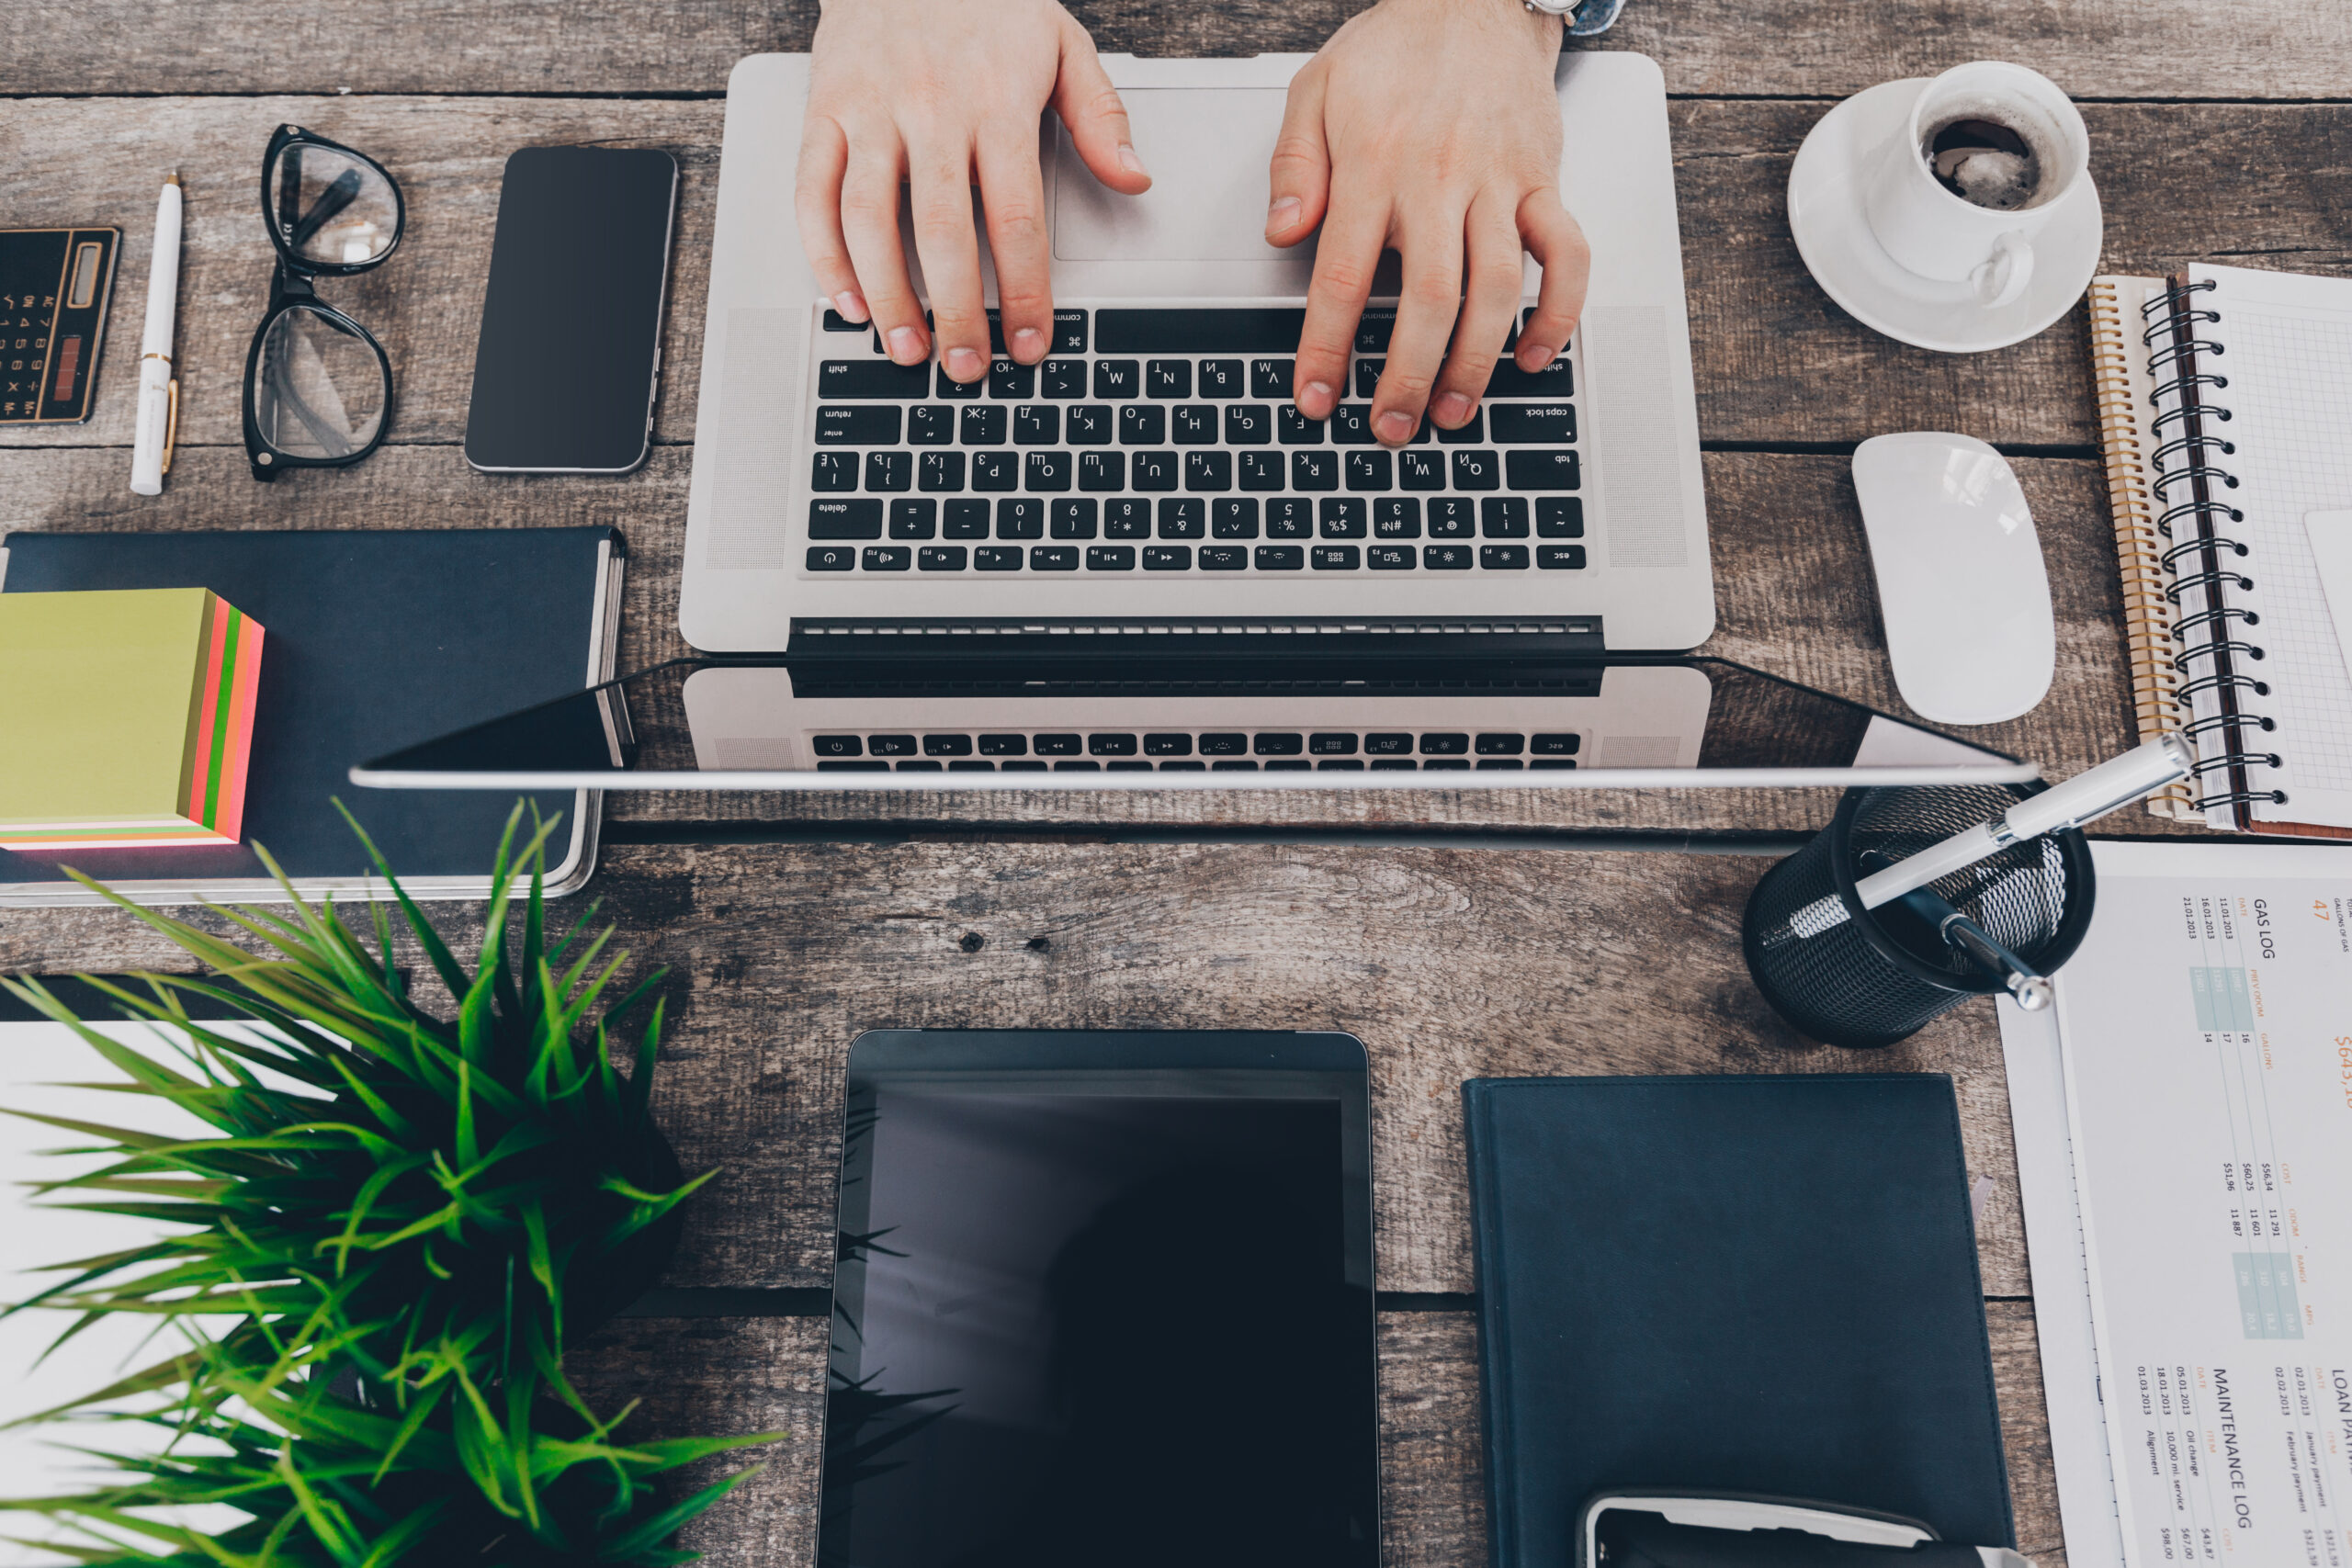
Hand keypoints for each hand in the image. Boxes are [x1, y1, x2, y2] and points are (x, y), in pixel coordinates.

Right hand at [797, 0, 1150, 380]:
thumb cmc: (987, 0)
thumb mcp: (1062, 41)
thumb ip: (1100, 115)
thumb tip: (1134, 179)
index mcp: (996, 101)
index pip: (1016, 217)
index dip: (1026, 291)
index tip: (1031, 343)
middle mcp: (930, 110)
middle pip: (943, 231)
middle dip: (957, 311)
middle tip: (966, 367)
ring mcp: (870, 111)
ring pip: (869, 219)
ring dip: (887, 295)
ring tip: (906, 348)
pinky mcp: (824, 110)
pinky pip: (812, 192)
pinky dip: (824, 254)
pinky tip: (847, 300)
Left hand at [1267, 0, 1588, 445]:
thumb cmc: (1393, 51)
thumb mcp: (1315, 90)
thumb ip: (1293, 166)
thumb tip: (1283, 234)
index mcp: (1373, 162)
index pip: (1342, 276)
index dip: (1326, 348)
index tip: (1316, 398)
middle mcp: (1439, 177)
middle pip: (1428, 298)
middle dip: (1406, 374)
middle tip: (1390, 427)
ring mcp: (1499, 182)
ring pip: (1498, 288)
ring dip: (1476, 361)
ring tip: (1451, 410)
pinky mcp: (1543, 182)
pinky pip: (1566, 256)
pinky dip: (1557, 313)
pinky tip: (1531, 356)